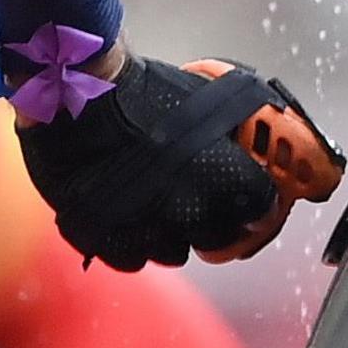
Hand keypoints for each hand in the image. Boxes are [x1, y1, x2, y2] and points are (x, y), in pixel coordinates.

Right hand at [0, 34, 346, 271]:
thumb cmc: (140, 91)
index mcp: (223, 175)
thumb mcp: (205, 94)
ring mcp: (147, 229)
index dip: (261, 207)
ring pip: (175, 252)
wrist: (73, 96)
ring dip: (173, 233)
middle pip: (221, 240)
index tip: (257, 203)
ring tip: (159, 201)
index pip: (262, 209)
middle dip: (218, 224)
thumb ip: (238, 120)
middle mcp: (190, 210)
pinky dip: (132, 239)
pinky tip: (127, 211)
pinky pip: (131, 256)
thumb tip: (274, 121)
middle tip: (207, 205)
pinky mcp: (108, 239)